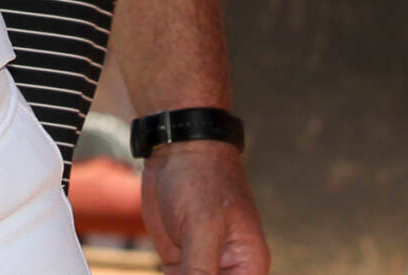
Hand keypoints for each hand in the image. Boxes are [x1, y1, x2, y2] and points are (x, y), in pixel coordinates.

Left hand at [143, 139, 269, 274]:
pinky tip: (158, 268)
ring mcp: (204, 266)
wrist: (177, 147)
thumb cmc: (201, 179)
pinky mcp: (181, 261)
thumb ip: (201, 273)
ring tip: (175, 258)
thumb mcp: (202, 228)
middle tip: (180, 271)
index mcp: (249, 265)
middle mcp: (230, 270)